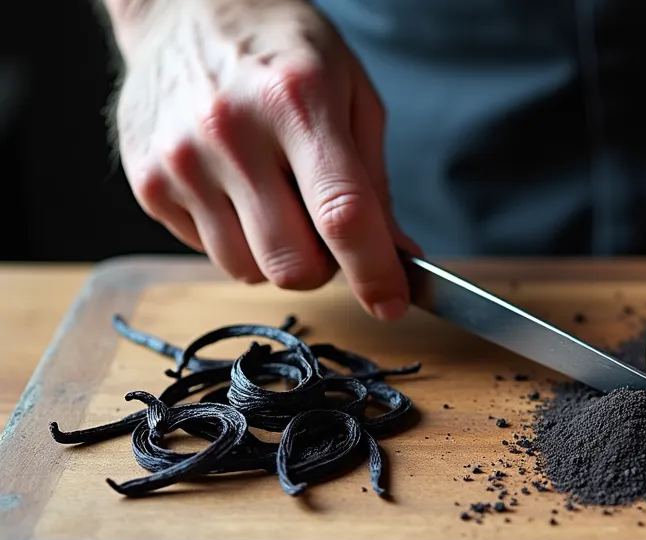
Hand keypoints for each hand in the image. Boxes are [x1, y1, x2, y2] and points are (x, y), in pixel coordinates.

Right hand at [110, 0, 420, 319]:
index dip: (374, 272)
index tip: (392, 302)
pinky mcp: (147, 182)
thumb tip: (397, 254)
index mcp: (296, 102)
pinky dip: (235, 237)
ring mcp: (181, 161)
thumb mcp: (351, 93)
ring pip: (247, 269)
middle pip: (292, 263)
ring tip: (277, 200)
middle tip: (328, 234)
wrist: (186, 9)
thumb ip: (373, 180)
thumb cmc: (282, 49)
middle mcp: (231, 133)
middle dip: (325, 268)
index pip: (342, 215)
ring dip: (277, 256)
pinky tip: (236, 188)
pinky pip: (207, 251)